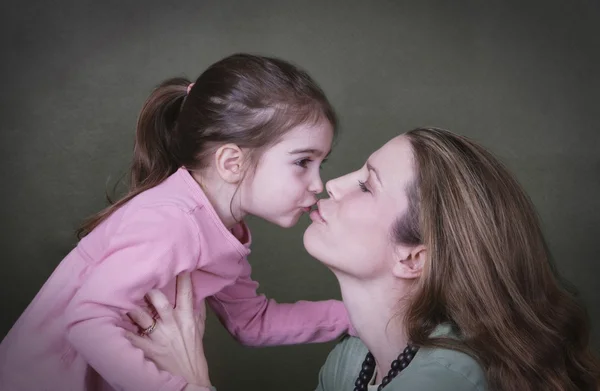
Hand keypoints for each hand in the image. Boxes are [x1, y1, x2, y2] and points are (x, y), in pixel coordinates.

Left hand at [126, 272, 210, 387]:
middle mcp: (172, 324)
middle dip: (149, 287)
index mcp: (187, 317)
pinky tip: (109, 319)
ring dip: (131, 304)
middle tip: (139, 273)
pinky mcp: (147, 349)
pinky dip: (120, 329)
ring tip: (119, 290)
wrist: (191, 380)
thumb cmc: (194, 355)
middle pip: (159, 300)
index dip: (182, 276)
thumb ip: (198, 311)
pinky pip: (130, 336)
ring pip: (142, 315)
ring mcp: (159, 336)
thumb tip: (198, 294)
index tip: (178, 262)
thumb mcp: (199, 330)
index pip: (186, 292)